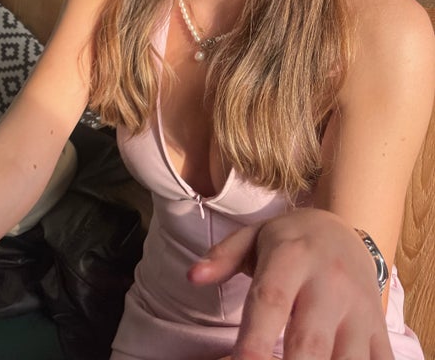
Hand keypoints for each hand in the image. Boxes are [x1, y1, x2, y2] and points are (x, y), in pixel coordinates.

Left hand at [187, 209, 392, 358]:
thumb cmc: (288, 241)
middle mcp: (330, 283)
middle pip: (309, 342)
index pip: (270, 301)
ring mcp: (360, 309)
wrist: (343, 230)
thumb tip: (193, 276)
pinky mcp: (379, 330)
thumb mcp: (252, 237)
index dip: (254, 340)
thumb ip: (222, 256)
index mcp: (292, 258)